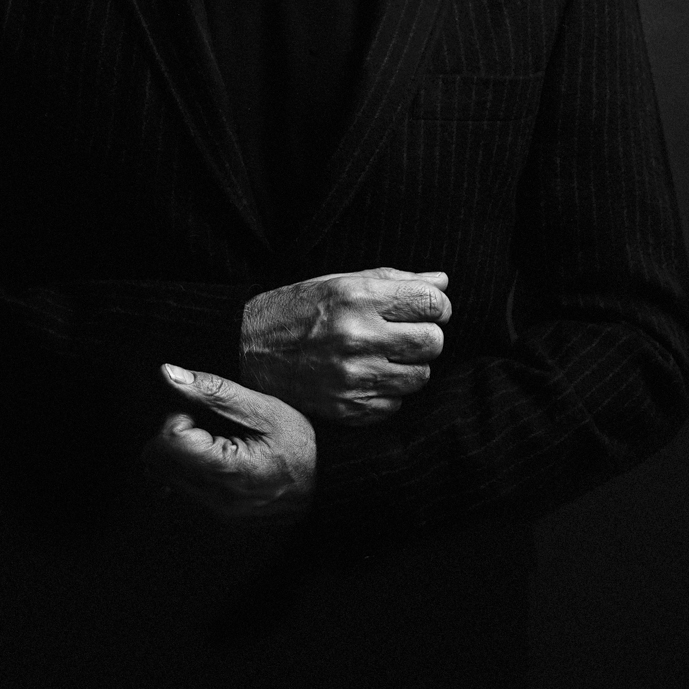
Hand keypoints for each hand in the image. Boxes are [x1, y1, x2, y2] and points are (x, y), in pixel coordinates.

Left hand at [143, 364, 315, 522]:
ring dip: (178, 452)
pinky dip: (185, 470)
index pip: (165, 442)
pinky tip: (212, 459)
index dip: (178, 416)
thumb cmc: (301, 445)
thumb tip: (167, 373)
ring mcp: (213, 515)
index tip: (206, 412)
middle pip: (155, 462)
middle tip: (209, 425)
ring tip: (214, 442)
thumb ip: (213, 391)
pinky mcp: (214, 519)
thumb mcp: (264, 410)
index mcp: (227, 471)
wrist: (328, 485)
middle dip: (173, 433)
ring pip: (161, 477)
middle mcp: (214, 501)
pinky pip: (178, 491)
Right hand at [240, 268, 450, 425]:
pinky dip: (388, 392)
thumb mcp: (341, 282)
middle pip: (433, 341)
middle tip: (405, 333)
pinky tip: (366, 376)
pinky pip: (396, 404)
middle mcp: (357, 336)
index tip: (427, 308)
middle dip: (426, 335)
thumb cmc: (298, 309)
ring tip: (383, 355)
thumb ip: (395, 280)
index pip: (431, 302)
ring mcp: (353, 376)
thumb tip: (442, 282)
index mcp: (357, 297)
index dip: (438, 305)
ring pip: (420, 376)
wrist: (246, 347)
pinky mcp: (348, 407)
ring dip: (409, 365)